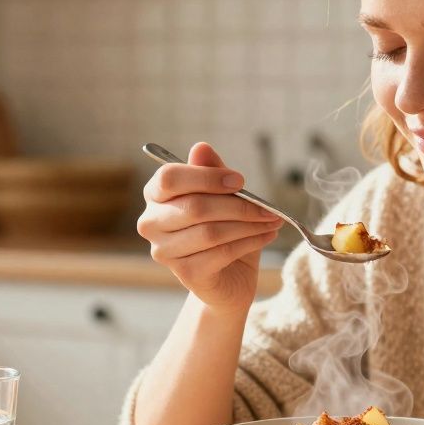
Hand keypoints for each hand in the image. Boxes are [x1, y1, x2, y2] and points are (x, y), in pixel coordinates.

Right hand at [138, 142, 283, 310]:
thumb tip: (201, 148)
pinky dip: (250, 242)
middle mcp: (151, 223)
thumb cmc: (223, 228)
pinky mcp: (185, 274)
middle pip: (195, 207)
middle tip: (268, 207)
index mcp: (155, 195)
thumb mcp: (222, 196)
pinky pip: (221, 253)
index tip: (240, 181)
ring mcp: (164, 251)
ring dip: (249, 224)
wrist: (229, 277)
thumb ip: (211, 172)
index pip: (169, 178)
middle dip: (238, 204)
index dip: (206, 177)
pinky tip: (267, 235)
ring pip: (211, 232)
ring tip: (272, 221)